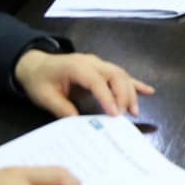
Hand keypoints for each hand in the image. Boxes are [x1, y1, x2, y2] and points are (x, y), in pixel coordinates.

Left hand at [14, 49, 153, 118]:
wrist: (34, 64)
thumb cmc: (39, 80)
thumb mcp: (44, 96)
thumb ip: (62, 108)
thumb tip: (79, 122)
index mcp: (76, 67)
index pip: (96, 81)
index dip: (107, 97)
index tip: (115, 114)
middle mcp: (91, 62)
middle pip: (115, 74)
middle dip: (124, 94)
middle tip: (126, 115)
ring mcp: (98, 64)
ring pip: (121, 74)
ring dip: (131, 91)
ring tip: (135, 111)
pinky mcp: (102, 69)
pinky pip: (121, 75)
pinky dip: (135, 83)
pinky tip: (149, 91)